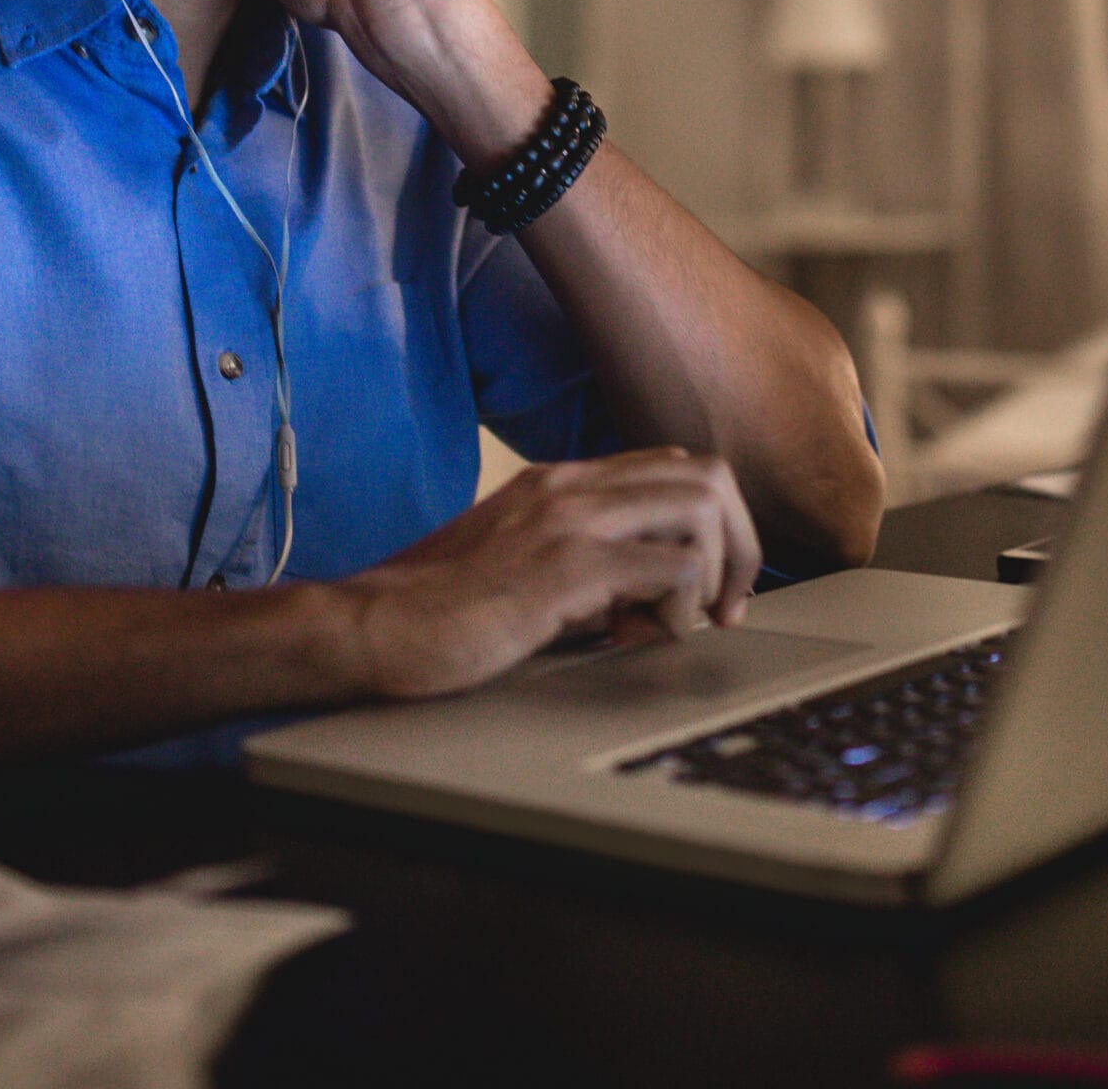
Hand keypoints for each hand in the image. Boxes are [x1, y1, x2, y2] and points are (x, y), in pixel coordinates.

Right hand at [328, 449, 765, 699]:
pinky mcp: (563, 568)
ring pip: (701, 508)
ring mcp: (567, 520)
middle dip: (737, 544)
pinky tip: (640, 638)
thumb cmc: (435, 612)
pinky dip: (678, 608)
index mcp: (558, 483)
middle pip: (707, 477)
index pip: (674, 469)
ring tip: (681, 621)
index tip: (708, 588)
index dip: (713, 526)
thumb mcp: (519, 570)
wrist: (370, 627)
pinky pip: (670, 567)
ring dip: (712, 571)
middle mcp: (569, 486)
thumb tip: (644, 608)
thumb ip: (584, 573)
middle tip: (723, 607)